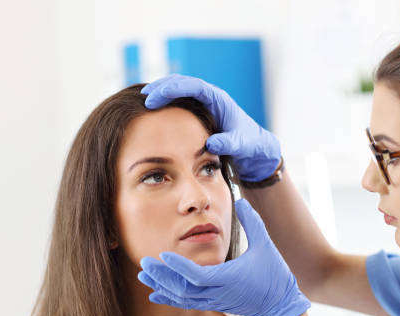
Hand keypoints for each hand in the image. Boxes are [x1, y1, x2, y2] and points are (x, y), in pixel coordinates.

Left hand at [138, 198, 309, 315]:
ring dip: (162, 285)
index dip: (178, 266)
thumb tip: (240, 200)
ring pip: (182, 297)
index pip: (197, 275)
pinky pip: (187, 303)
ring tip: (144, 274)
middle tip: (144, 263)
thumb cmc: (274, 274)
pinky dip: (169, 298)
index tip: (162, 254)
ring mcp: (215, 301)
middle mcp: (218, 292)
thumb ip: (252, 222)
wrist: (279, 305)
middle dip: (162, 276)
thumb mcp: (265, 244)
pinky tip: (154, 294)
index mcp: (229, 278)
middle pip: (183, 288)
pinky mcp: (214, 304)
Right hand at [141, 74, 280, 181]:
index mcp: (218, 99)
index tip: (154, 98)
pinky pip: (180, 101)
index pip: (192, 86)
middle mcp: (210, 97)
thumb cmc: (249, 145)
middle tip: (144, 97)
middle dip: (162, 87)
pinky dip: (167, 102)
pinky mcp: (200, 112)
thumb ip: (228, 143)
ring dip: (162, 92)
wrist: (255, 149)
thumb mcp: (240, 145)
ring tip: (144, 99)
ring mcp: (204, 103)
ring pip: (179, 89)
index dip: (172, 89)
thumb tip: (210, 143)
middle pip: (181, 82)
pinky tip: (155, 110)